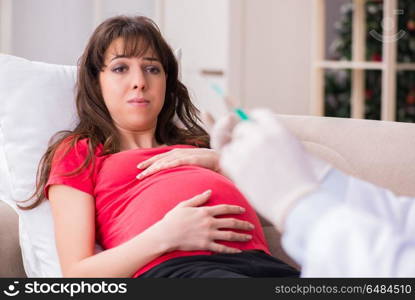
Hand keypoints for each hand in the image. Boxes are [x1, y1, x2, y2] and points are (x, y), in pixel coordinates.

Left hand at [136, 148, 219, 178]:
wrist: (220, 159)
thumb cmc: (205, 163)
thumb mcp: (190, 164)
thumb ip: (182, 166)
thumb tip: (175, 173)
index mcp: (178, 153)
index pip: (160, 157)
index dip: (149, 162)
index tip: (139, 168)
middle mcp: (178, 152)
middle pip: (159, 160)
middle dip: (147, 166)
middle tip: (137, 174)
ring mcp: (183, 155)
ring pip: (164, 162)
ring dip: (152, 168)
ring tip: (142, 175)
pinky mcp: (189, 159)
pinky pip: (174, 163)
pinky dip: (165, 165)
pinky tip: (157, 170)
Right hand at [153, 190, 254, 252]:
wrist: (165, 234)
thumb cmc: (173, 219)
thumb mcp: (185, 204)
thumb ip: (199, 198)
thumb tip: (209, 191)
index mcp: (205, 211)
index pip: (225, 209)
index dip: (236, 209)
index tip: (243, 210)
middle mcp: (209, 222)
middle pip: (231, 222)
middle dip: (243, 223)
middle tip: (251, 225)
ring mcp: (208, 234)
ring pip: (229, 235)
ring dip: (241, 236)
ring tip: (249, 236)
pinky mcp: (205, 245)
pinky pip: (221, 248)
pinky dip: (231, 250)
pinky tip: (239, 251)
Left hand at [210, 109, 331, 230]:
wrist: (298, 203)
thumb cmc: (301, 181)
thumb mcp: (295, 149)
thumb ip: (277, 136)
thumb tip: (261, 130)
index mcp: (278, 129)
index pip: (259, 114)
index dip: (255, 122)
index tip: (253, 130)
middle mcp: (261, 135)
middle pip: (242, 128)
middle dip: (244, 139)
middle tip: (250, 154)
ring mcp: (247, 150)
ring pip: (232, 144)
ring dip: (238, 154)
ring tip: (253, 169)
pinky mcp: (236, 165)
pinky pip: (225, 157)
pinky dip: (231, 164)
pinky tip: (243, 174)